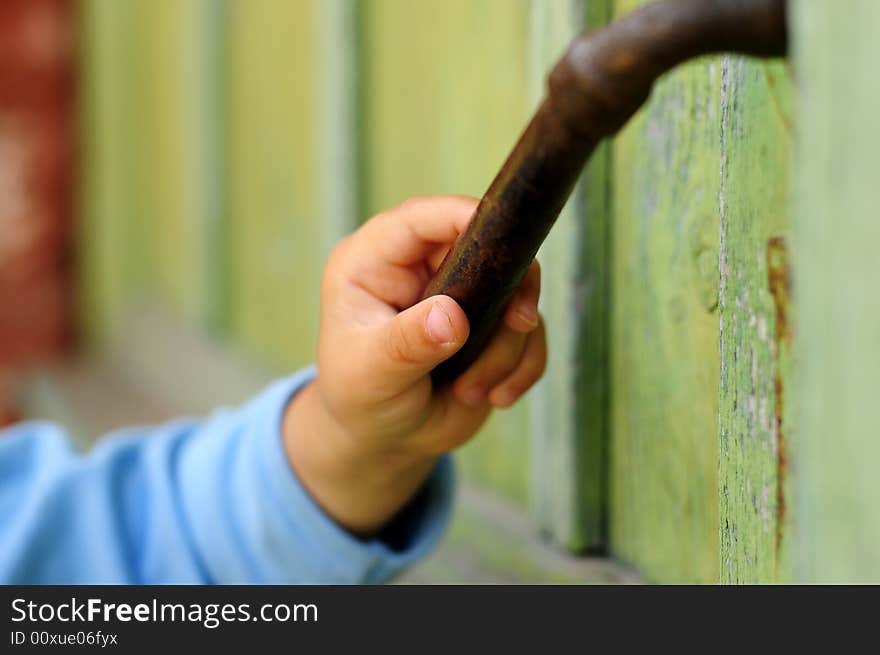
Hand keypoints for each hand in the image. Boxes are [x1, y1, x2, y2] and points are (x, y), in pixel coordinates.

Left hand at [283, 196, 545, 534]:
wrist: (384, 440)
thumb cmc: (360, 398)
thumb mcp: (371, 373)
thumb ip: (406, 343)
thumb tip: (452, 317)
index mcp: (376, 260)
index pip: (425, 218)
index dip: (468, 218)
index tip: (504, 248)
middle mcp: (422, 266)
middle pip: (489, 246)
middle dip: (507, 293)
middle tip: (515, 325)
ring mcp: (462, 293)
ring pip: (517, 295)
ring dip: (505, 349)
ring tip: (468, 389)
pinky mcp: (492, 325)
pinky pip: (531, 334)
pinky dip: (522, 367)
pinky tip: (494, 397)